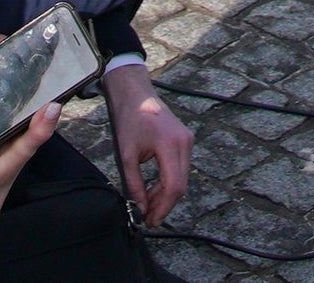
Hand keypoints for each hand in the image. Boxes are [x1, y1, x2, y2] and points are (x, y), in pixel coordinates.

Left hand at [104, 66, 192, 225]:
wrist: (136, 93)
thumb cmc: (129, 119)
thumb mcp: (127, 155)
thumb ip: (134, 184)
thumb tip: (139, 209)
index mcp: (171, 144)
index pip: (174, 186)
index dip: (163, 208)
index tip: (151, 221)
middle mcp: (185, 143)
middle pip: (180, 185)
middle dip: (164, 205)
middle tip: (147, 218)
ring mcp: (187, 141)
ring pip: (180, 179)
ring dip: (164, 195)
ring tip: (146, 206)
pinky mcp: (184, 141)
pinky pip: (179, 169)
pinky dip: (167, 182)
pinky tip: (152, 191)